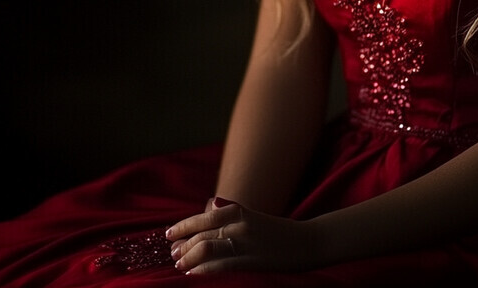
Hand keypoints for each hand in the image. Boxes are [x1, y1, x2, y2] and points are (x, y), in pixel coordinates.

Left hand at [165, 197, 321, 274]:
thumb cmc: (279, 231)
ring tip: (178, 264)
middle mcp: (240, 223)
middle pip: (202, 231)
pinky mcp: (251, 260)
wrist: (308, 242)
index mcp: (240, 210)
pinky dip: (202, 269)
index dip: (184, 225)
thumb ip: (233, 212)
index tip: (169, 234)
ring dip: (188, 256)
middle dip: (183, 243)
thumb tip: (211, 204)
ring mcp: (245, 242)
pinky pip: (220, 264)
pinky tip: (192, 274)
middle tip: (172, 253)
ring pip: (206, 246)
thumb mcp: (255, 216)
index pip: (204, 216)